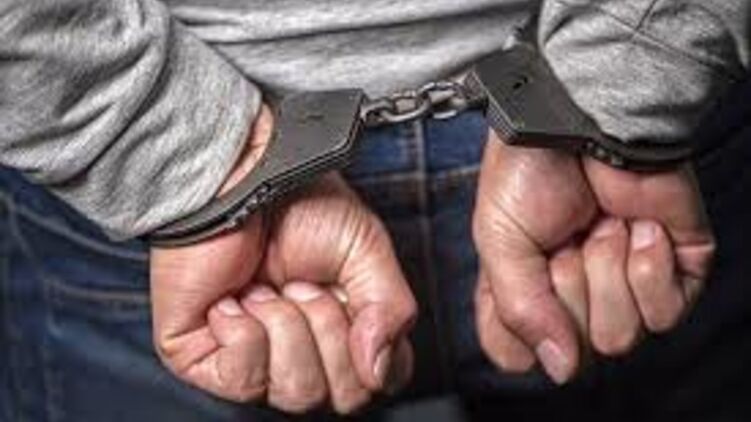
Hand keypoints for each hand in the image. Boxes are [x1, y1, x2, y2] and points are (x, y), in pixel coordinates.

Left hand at [150, 106, 415, 413]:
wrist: (241, 177)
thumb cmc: (301, 205)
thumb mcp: (368, 251)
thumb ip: (390, 309)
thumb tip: (378, 370)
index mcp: (348, 335)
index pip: (380, 381)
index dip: (374, 346)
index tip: (349, 297)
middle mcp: (306, 356)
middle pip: (343, 395)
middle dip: (327, 326)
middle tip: (303, 282)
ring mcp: (256, 363)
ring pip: (297, 391)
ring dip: (287, 325)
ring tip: (268, 287)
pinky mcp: (205, 360)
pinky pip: (243, 379)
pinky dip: (244, 331)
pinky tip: (236, 298)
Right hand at [473, 131, 714, 383]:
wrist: (584, 117)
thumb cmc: (530, 169)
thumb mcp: (497, 240)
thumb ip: (518, 310)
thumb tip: (560, 369)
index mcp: (524, 290)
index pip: (518, 353)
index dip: (517, 330)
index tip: (520, 277)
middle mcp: (572, 295)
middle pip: (575, 350)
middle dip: (567, 286)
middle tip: (564, 237)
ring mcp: (622, 283)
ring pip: (619, 336)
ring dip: (606, 271)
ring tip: (601, 225)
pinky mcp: (672, 268)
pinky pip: (665, 314)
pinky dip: (647, 268)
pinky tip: (636, 229)